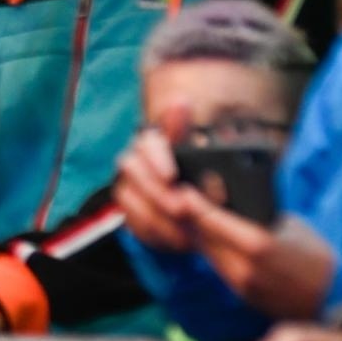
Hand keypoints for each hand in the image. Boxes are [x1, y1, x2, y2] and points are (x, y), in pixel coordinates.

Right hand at [113, 114, 202, 252]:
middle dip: (156, 190)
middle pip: (131, 168)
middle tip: (182, 208)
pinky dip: (155, 233)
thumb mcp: (213, 162)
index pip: (145, 140)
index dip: (155, 156)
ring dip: (157, 215)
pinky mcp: (129, 213)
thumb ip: (194, 139)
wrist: (206, 217)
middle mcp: (136, 162)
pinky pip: (132, 222)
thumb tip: (180, 101)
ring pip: (128, 197)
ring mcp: (129, 188)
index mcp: (157, 144)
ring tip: (186, 230)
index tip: (172, 175)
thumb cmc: (209, 184)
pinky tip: (178, 239)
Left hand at [188, 208, 334, 320]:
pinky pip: (217, 267)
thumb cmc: (315, 256)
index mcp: (258, 245)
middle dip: (192, 217)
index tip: (184, 190)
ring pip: (206, 253)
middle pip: (203, 237)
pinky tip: (210, 237)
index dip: (195, 204)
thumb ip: (258, 214)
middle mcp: (244, 267)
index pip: (212, 221)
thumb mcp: (290, 225)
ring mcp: (240, 284)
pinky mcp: (240, 294)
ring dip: (198, 234)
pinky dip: (212, 251)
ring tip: (193, 215)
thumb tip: (229, 198)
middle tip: (184, 199)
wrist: (333, 297)